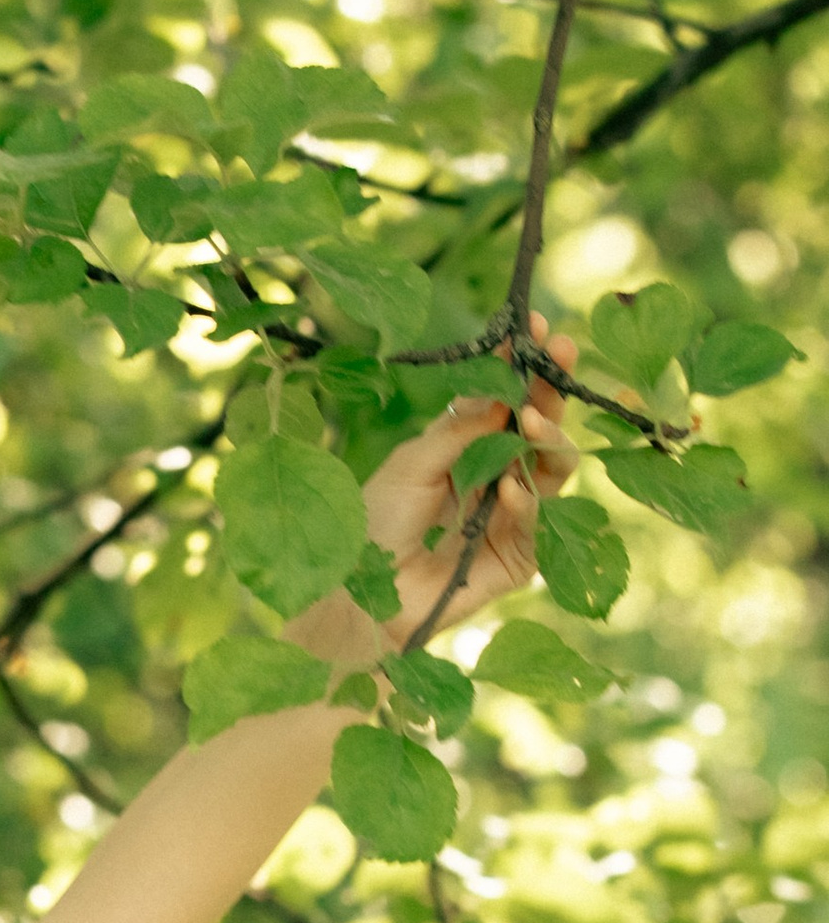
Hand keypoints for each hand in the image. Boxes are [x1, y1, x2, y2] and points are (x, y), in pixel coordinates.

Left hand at [360, 310, 582, 642]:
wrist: (363, 596)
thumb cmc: (376, 525)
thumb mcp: (411, 463)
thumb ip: (459, 430)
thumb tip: (502, 392)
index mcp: (468, 449)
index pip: (506, 401)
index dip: (522, 365)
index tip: (533, 326)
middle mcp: (496, 476)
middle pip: (540, 428)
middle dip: (552, 388)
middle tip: (559, 353)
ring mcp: (513, 516)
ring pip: (554, 468)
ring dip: (548, 438)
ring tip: (531, 421)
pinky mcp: (520, 557)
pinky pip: (538, 521)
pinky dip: (526, 500)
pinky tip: (508, 487)